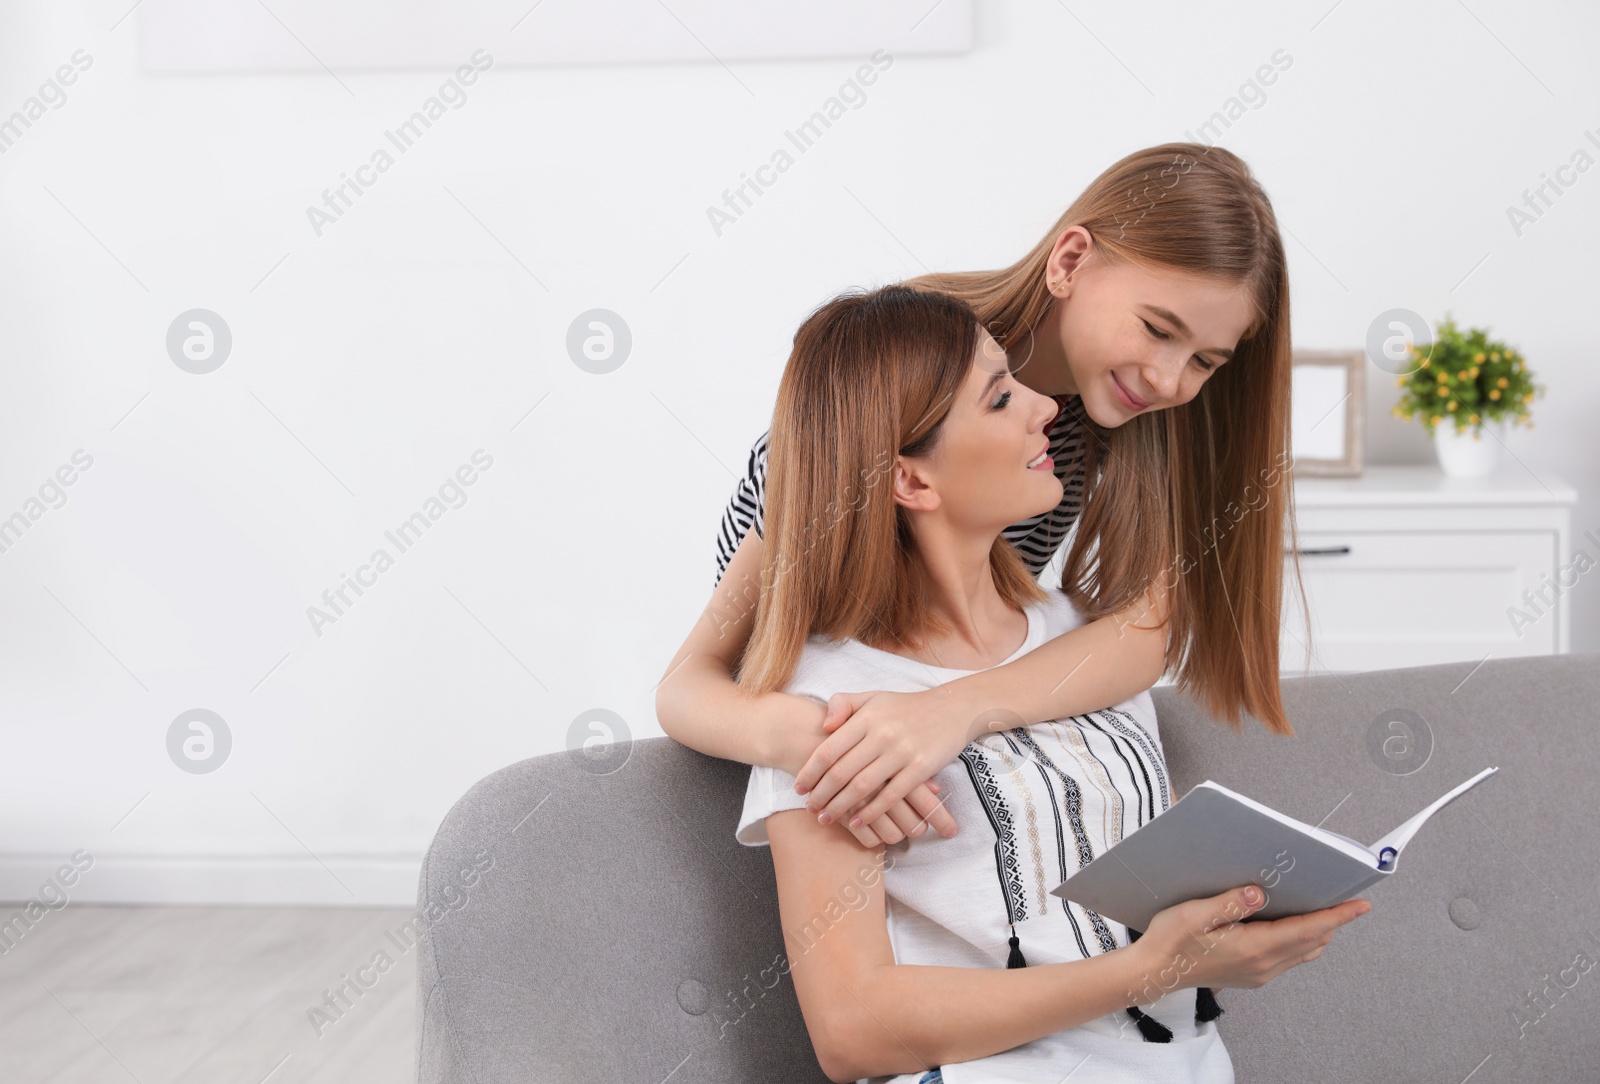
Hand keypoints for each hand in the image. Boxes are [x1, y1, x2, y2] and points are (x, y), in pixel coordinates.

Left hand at [792, 688, 973, 841]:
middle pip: (841, 772)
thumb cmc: (906, 706)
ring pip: (862, 787)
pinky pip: (890, 797)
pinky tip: (857, 823)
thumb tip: (823, 726)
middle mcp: (881, 734)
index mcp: (866, 717)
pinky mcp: (921, 768)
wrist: (953, 708)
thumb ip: (844, 704)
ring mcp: (901, 752)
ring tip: (825, 818)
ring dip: (840, 807)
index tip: (799, 787)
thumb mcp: (873, 696)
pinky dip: (871, 813)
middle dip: (821, 794)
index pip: (829, 749)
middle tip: (809, 808)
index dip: (810, 771)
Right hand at [1128, 884, 1371, 999]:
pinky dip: (1302, 940)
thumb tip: (1259, 891)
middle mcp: (1263, 965)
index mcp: (1254, 948)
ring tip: (1323, 908)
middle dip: (1333, 920)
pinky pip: (1290, 958)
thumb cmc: (1171, 941)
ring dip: (1319, 932)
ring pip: (1305, 952)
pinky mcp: (1253, 976)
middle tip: (1346, 898)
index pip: (1308, 929)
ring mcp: (1259, 973)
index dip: (1337, 915)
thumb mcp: (1194, 914)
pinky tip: (1293, 924)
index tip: (1361, 904)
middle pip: (1313, 941)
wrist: (1155, 972)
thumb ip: (1229, 902)